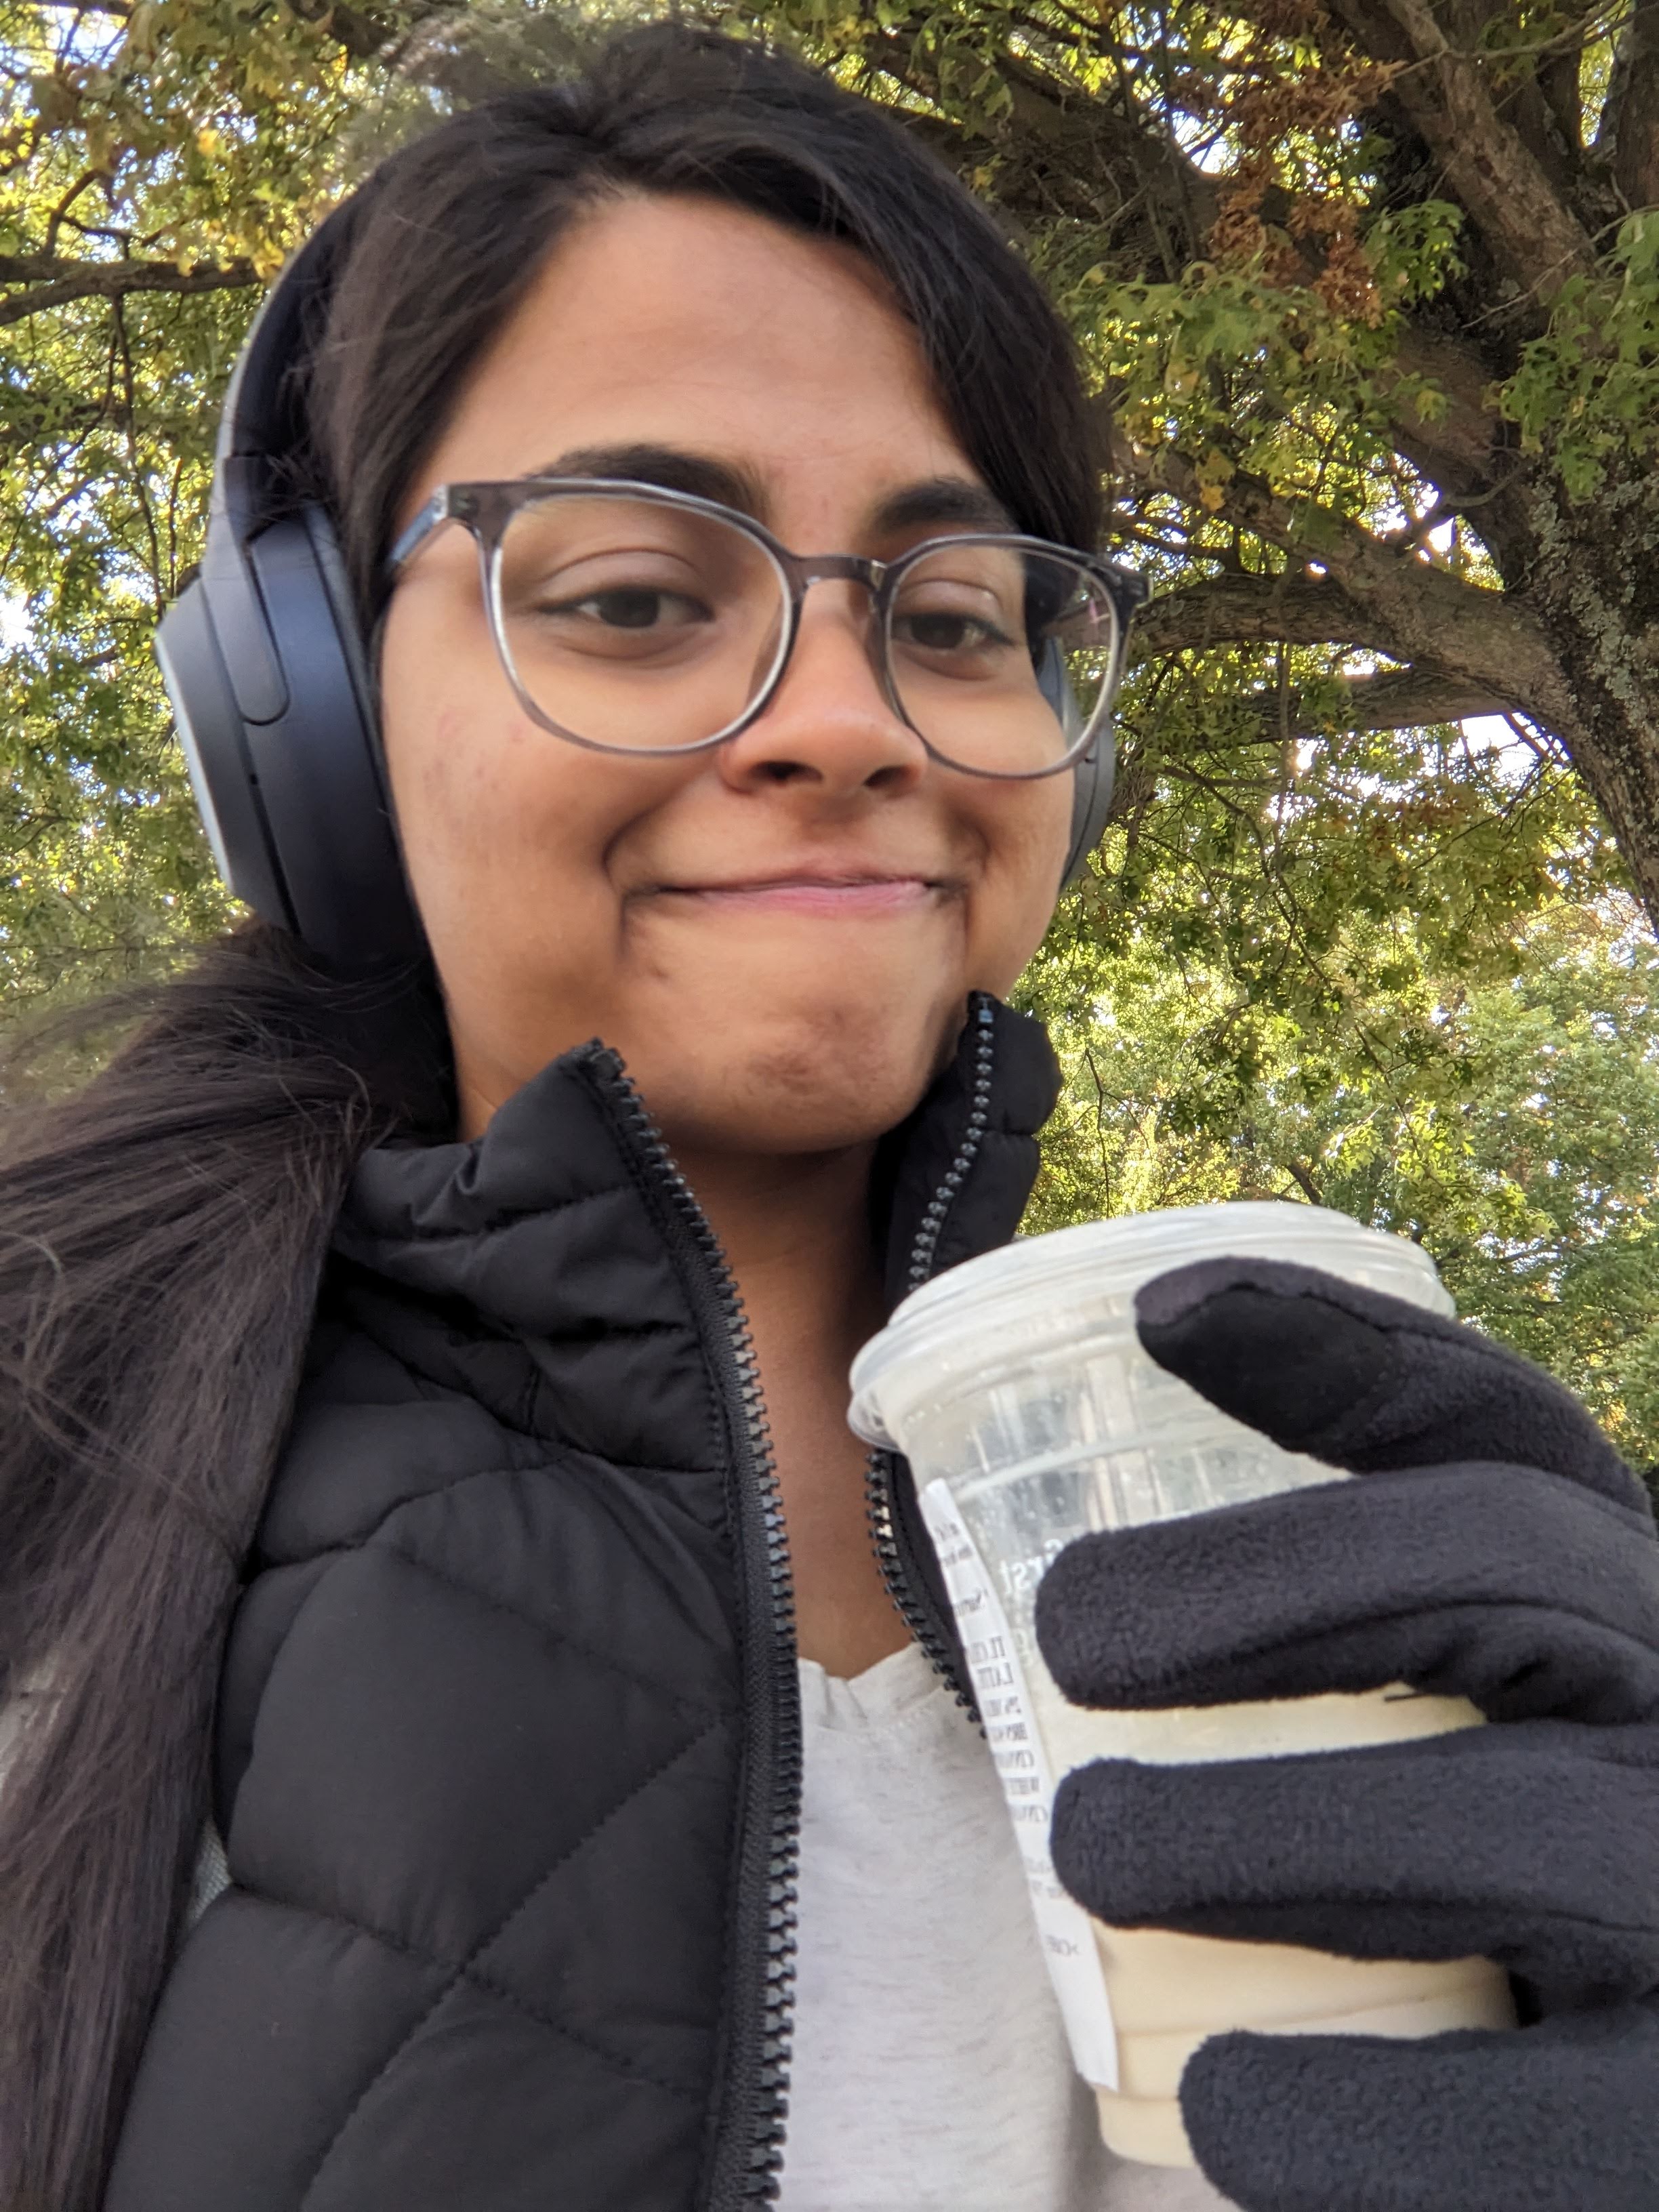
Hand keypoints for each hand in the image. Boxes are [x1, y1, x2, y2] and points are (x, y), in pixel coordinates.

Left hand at [1032, 1255, 1658, 2211]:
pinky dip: (1354, 2108)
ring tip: (1096, 1846)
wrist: (1623, 2123)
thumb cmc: (1497, 1900)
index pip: (1509, 1429)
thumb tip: (1063, 1534)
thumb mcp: (1454, 1715)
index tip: (1154, 1315)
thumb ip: (1336, 1626)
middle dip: (1275, 1581)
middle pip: (1512, 1574)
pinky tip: (1226, 2102)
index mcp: (1633, 1608)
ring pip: (1519, 1828)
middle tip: (1069, 1627)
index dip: (1344, 1348)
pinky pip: (1529, 2125)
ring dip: (1271, 1827)